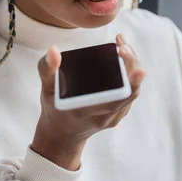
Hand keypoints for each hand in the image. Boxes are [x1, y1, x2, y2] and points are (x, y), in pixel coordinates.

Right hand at [32, 34, 145, 169]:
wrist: (63, 134)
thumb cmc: (54, 109)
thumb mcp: (46, 90)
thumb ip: (47, 70)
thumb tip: (54, 50)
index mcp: (84, 112)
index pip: (113, 100)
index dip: (128, 83)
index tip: (136, 67)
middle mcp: (103, 117)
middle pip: (129, 93)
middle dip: (131, 66)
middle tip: (124, 46)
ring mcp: (113, 117)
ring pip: (132, 92)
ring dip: (133, 67)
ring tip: (124, 46)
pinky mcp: (119, 114)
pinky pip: (130, 94)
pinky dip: (131, 74)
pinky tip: (125, 56)